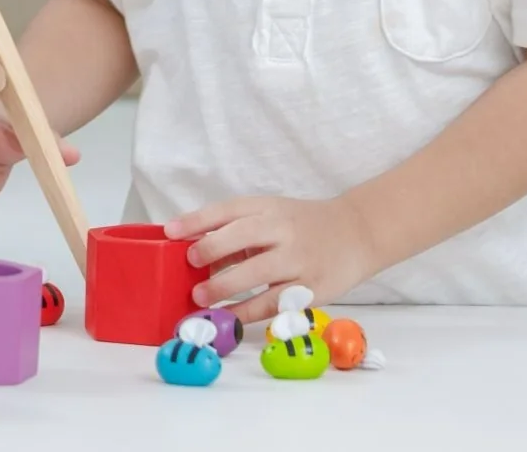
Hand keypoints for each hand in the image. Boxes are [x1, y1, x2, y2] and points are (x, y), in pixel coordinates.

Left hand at [165, 194, 377, 327]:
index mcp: (268, 208)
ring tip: (200, 297)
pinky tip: (230, 317)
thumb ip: (237, 231)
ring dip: (225, 288)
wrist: (356, 233)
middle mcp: (283, 230)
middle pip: (242, 236)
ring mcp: (299, 260)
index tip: (170, 232)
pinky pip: (275, 303)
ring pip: (257, 274)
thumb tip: (196, 252)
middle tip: (189, 264)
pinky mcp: (312, 289)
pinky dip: (249, 312)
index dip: (196, 220)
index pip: (227, 210)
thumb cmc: (302, 225)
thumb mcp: (271, 216)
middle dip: (211, 249)